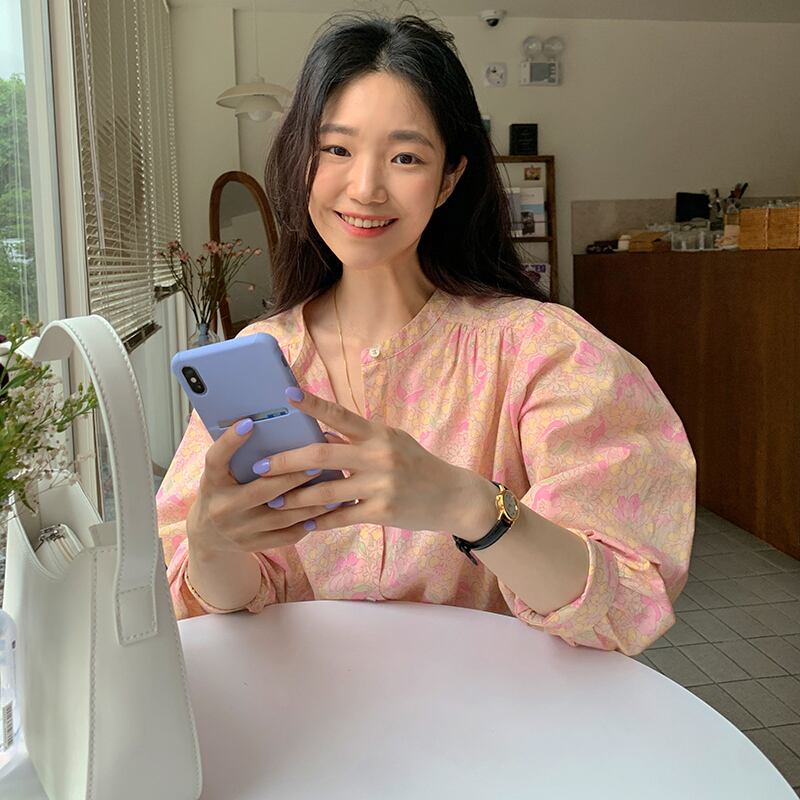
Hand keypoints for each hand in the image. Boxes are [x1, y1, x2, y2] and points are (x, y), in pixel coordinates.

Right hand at [186, 417, 342, 553]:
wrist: (208, 536)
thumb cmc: (221, 492)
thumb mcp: (221, 473)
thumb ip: (238, 455)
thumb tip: (266, 425)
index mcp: (212, 483)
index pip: (216, 459)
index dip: (230, 441)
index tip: (248, 423)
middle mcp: (222, 508)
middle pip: (260, 491)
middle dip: (291, 476)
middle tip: (318, 463)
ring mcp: (238, 531)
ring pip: (280, 516)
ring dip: (309, 502)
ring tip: (332, 488)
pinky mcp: (253, 545)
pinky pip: (285, 536)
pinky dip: (306, 523)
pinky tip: (325, 511)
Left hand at [263, 386, 489, 533]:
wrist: (451, 496)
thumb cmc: (417, 465)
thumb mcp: (392, 442)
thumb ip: (359, 439)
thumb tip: (321, 434)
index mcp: (378, 433)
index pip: (340, 414)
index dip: (313, 405)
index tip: (287, 395)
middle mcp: (377, 455)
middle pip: (322, 454)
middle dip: (286, 461)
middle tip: (258, 467)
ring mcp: (379, 484)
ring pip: (326, 490)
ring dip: (295, 498)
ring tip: (272, 501)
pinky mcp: (381, 511)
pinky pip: (341, 516)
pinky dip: (320, 521)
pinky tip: (303, 524)